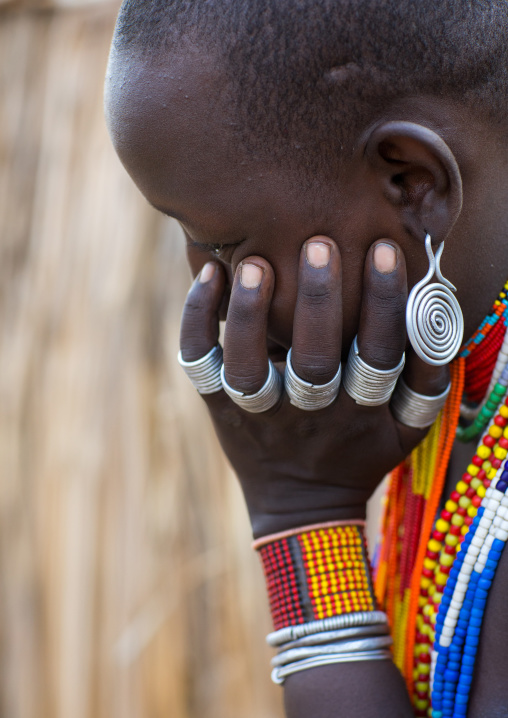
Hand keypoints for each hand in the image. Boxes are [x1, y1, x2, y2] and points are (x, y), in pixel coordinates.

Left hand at [180, 237, 448, 537]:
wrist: (301, 505)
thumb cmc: (360, 453)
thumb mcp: (408, 427)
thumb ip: (427, 377)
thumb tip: (434, 309)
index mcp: (360, 412)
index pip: (378, 353)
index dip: (384, 303)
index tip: (382, 250)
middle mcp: (308, 412)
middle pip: (314, 360)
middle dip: (318, 301)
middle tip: (319, 244)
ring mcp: (258, 412)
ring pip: (248, 368)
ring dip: (250, 315)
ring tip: (254, 263)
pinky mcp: (220, 407)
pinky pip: (202, 365)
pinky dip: (198, 320)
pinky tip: (210, 273)